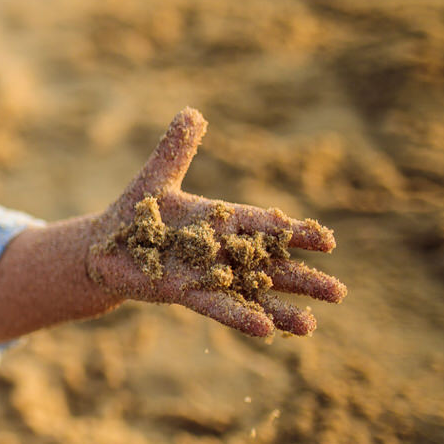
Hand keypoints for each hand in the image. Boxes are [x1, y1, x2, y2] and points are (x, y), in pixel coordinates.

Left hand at [85, 108, 345, 336]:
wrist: (104, 246)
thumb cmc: (136, 210)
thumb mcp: (157, 179)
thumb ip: (176, 150)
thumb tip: (191, 112)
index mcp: (221, 219)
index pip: (265, 225)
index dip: (294, 233)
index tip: (328, 241)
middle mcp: (221, 251)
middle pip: (269, 265)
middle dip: (303, 278)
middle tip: (339, 292)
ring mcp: (205, 275)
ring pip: (250, 293)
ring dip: (279, 309)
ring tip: (310, 328)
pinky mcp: (184, 293)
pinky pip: (216, 306)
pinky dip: (238, 317)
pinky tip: (265, 332)